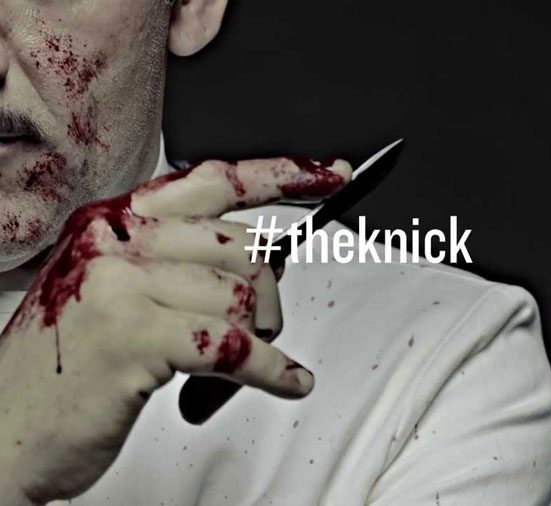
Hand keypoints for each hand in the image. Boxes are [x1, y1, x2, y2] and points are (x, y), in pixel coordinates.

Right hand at [0, 156, 351, 504]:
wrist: (2, 429)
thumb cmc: (69, 363)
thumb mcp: (117, 292)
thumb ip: (181, 265)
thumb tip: (266, 264)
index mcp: (117, 221)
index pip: (215, 180)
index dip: (282, 175)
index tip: (331, 175)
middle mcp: (117, 240)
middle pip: (243, 246)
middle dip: (271, 296)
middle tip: (267, 329)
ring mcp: (123, 286)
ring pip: (243, 296)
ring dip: (264, 337)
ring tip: (248, 364)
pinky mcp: (134, 337)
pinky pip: (234, 344)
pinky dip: (271, 369)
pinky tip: (288, 381)